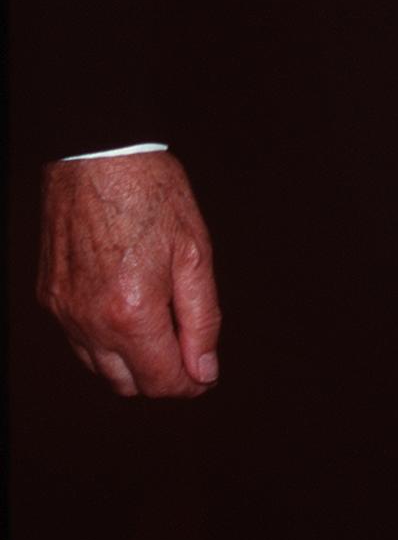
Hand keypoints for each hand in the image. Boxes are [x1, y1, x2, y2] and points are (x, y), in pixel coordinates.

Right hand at [38, 153, 221, 395]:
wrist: (98, 154)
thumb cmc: (152, 194)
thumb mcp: (194, 252)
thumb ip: (202, 318)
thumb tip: (205, 370)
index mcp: (132, 314)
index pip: (162, 381)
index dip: (190, 383)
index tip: (205, 371)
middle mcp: (91, 323)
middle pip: (128, 385)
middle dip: (161, 376)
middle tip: (186, 347)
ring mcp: (64, 313)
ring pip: (99, 368)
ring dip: (131, 361)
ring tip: (159, 322)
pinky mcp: (49, 297)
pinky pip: (78, 340)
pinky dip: (103, 339)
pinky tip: (126, 306)